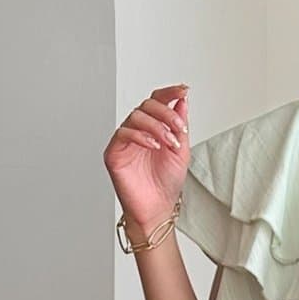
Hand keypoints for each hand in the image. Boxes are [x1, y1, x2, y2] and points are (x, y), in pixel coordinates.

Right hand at [104, 83, 189, 234]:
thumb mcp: (181, 151)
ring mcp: (125, 140)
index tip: (183, 90)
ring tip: (169, 143)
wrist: (157, 209)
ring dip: (157, 126)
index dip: (170, 93)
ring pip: (136, 116)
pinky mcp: (115, 152)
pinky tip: (154, 146)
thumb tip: (182, 100)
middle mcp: (138, 130)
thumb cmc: (166, 183)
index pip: (158, 101)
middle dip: (166, 113)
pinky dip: (141, 136)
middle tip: (178, 128)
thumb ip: (180, 125)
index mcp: (154, 127)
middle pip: (147, 105)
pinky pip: (123, 133)